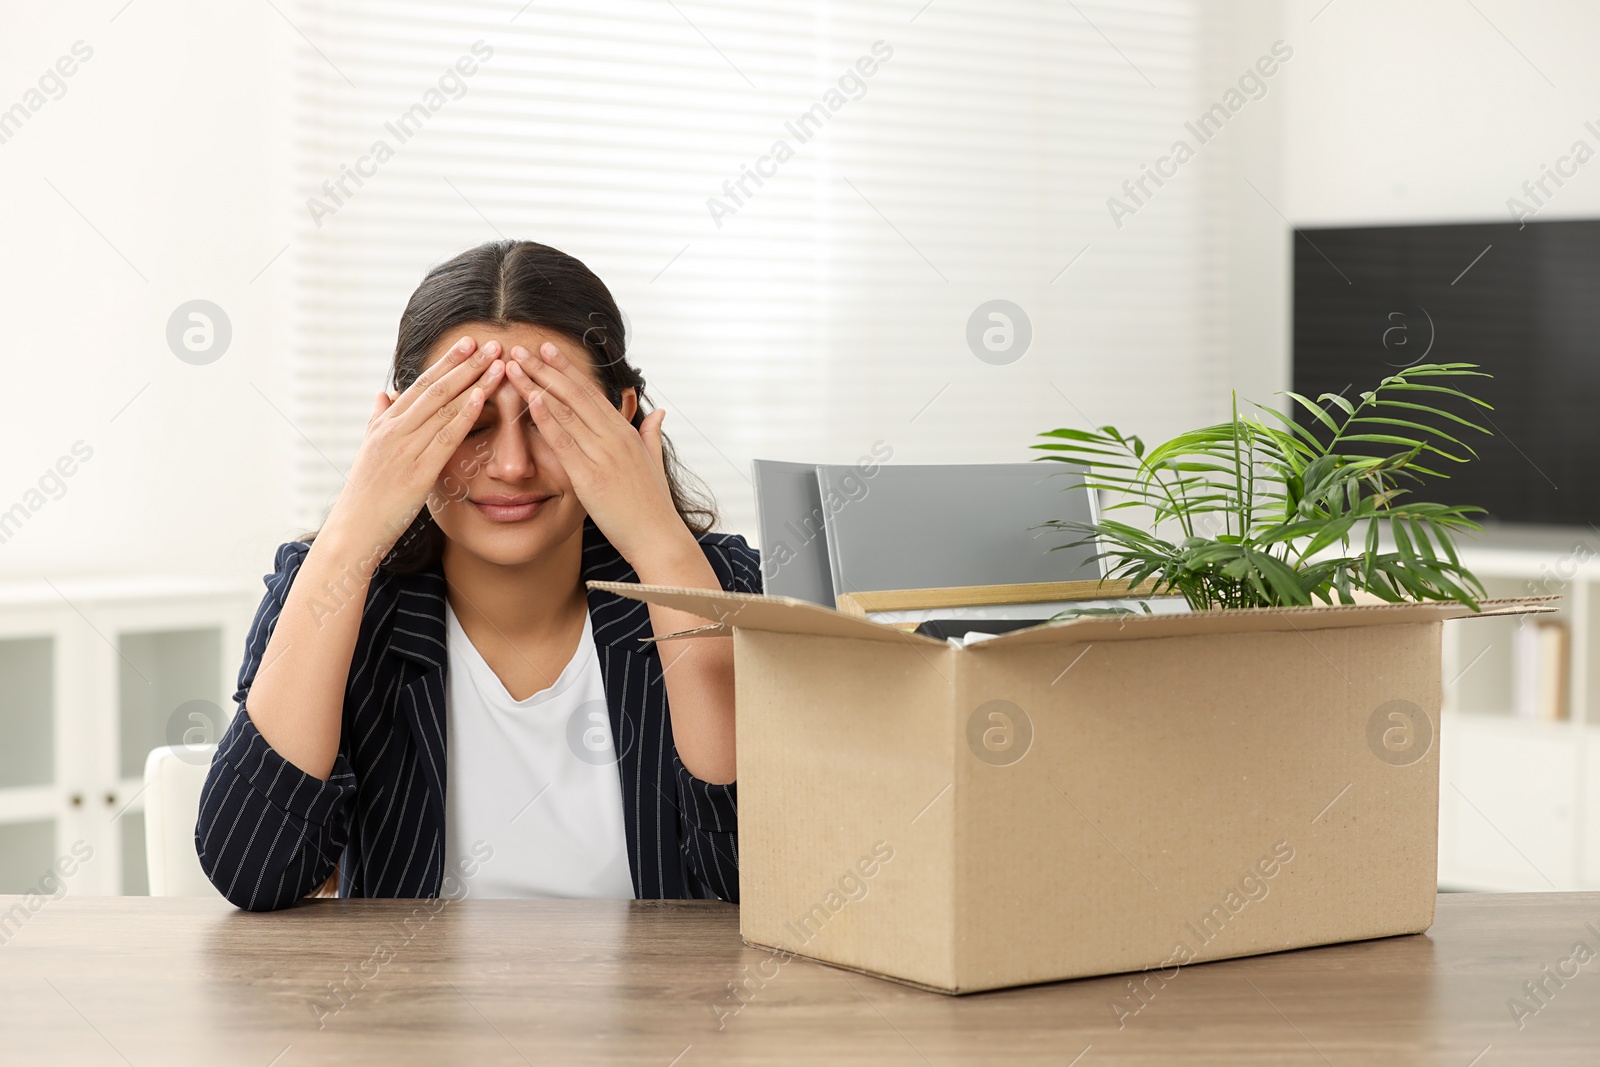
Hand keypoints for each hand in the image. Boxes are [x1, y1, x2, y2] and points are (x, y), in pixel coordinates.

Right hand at [325, 335, 504, 559]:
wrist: (353, 529)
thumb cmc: (365, 494)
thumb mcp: (369, 450)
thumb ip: (379, 420)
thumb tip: (383, 393)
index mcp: (386, 424)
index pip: (421, 385)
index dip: (447, 363)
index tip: (469, 344)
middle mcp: (394, 430)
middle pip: (435, 389)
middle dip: (465, 364)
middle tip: (490, 343)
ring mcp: (404, 449)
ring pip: (443, 408)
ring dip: (473, 382)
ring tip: (497, 363)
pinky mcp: (417, 472)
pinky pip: (445, 438)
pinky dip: (464, 415)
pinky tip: (482, 397)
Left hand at [504, 339, 693, 570]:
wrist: (659, 538)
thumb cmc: (654, 506)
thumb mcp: (654, 462)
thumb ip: (651, 434)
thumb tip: (658, 412)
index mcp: (627, 432)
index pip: (591, 393)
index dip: (567, 370)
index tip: (547, 352)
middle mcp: (615, 437)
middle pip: (575, 394)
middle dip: (546, 369)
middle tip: (522, 348)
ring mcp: (603, 455)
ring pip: (565, 411)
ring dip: (537, 385)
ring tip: (514, 366)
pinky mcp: (590, 477)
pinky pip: (564, 442)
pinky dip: (546, 418)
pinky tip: (530, 399)